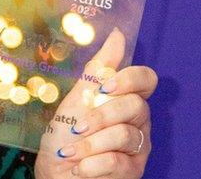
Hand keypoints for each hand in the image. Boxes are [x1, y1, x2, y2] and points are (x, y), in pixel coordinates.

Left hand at [35, 28, 157, 177]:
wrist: (55, 173)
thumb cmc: (66, 134)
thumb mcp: (77, 98)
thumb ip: (98, 69)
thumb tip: (117, 34)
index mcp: (125, 98)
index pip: (145, 79)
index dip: (129, 79)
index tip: (104, 87)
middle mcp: (138, 121)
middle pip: (136, 106)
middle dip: (101, 116)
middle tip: (77, 126)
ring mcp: (138, 147)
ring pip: (126, 135)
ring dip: (91, 144)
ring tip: (71, 152)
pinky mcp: (133, 171)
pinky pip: (119, 161)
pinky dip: (92, 164)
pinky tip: (79, 167)